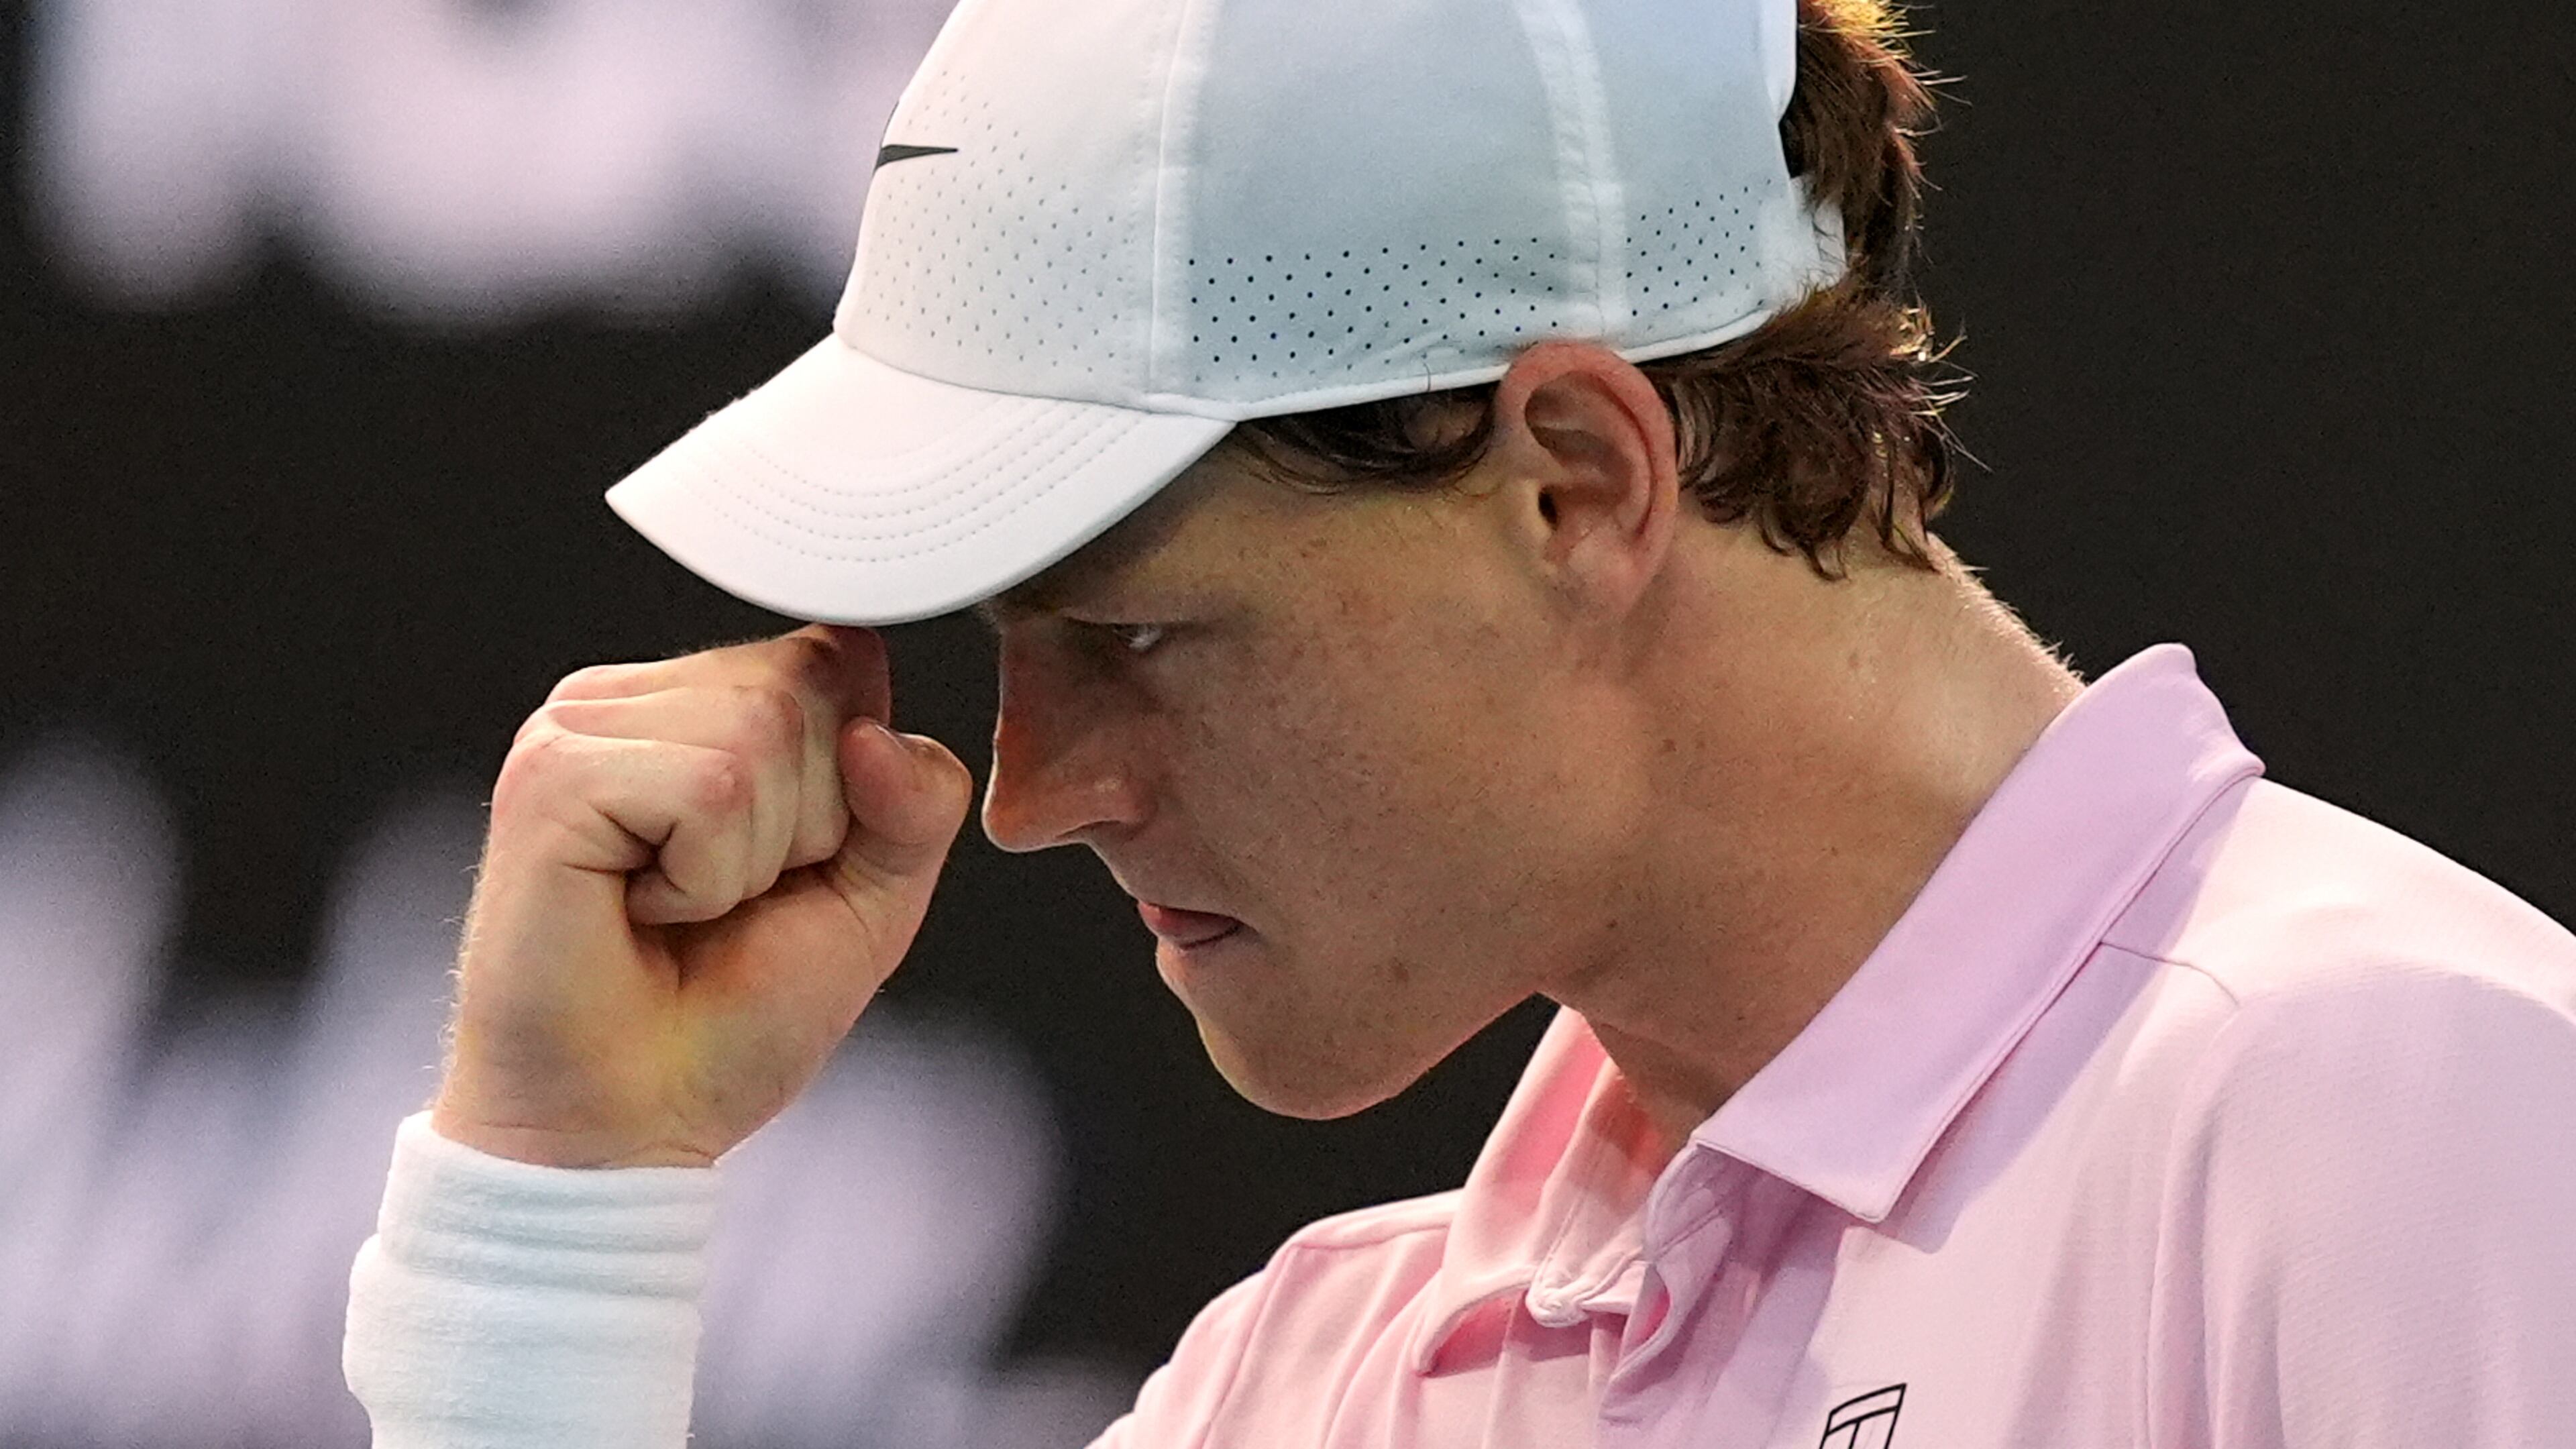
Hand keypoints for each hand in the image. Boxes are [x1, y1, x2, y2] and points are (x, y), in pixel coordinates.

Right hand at [429, 624, 973, 1167]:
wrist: (624, 1124)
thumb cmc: (730, 1016)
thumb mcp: (873, 898)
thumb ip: (918, 803)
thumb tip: (876, 734)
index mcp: (701, 705)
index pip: (842, 658)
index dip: (854, 785)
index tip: (783, 870)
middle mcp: (634, 698)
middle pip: (808, 687)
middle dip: (806, 823)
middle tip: (721, 901)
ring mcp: (579, 727)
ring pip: (760, 730)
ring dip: (751, 857)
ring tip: (677, 908)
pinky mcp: (551, 776)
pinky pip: (708, 788)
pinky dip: (704, 876)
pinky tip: (640, 911)